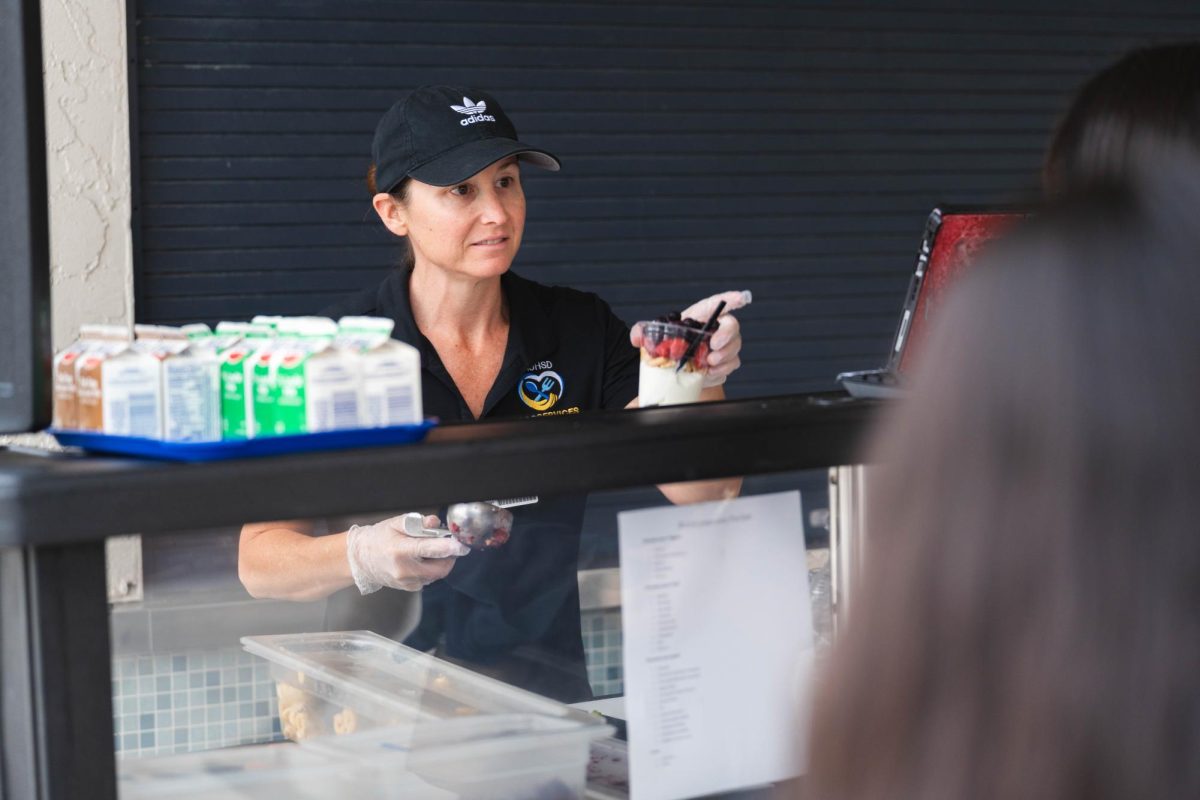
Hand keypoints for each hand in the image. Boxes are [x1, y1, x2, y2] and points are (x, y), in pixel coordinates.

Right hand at [346, 514, 468, 593]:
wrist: (360, 559)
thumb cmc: (378, 538)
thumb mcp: (396, 523)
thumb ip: (418, 522)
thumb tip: (436, 522)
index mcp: (401, 550)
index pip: (430, 550)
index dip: (449, 548)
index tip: (462, 545)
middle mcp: (404, 569)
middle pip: (439, 568)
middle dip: (450, 557)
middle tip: (450, 546)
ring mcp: (406, 581)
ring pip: (436, 574)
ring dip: (440, 563)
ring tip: (430, 551)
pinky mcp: (408, 587)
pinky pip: (428, 579)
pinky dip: (430, 569)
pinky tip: (421, 560)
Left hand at [631, 290, 749, 386]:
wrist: (678, 367)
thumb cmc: (670, 344)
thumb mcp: (654, 336)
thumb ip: (641, 332)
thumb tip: (636, 337)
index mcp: (701, 315)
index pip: (718, 302)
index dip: (732, 299)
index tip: (741, 298)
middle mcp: (717, 328)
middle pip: (732, 326)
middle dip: (727, 336)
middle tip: (713, 346)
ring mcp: (724, 345)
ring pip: (735, 347)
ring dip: (724, 356)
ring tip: (709, 363)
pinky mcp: (726, 362)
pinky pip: (731, 364)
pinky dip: (722, 370)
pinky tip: (709, 372)